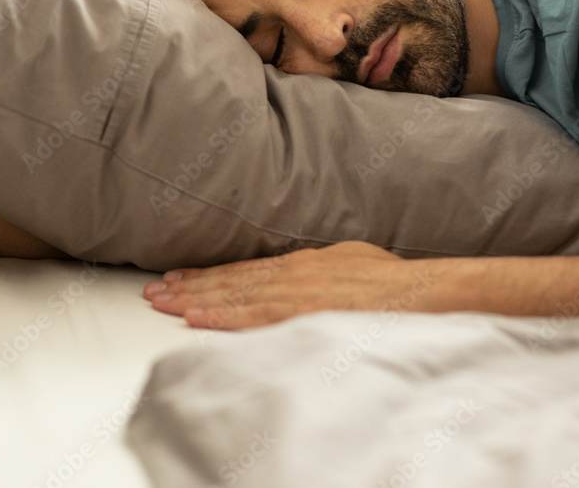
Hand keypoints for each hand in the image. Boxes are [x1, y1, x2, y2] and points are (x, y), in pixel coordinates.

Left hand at [143, 241, 443, 329]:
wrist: (425, 291)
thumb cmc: (397, 284)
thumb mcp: (355, 264)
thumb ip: (325, 272)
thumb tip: (310, 276)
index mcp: (306, 262)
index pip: (247, 270)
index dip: (211, 276)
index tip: (181, 280)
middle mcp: (295, 271)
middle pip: (233, 279)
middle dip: (191, 286)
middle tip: (154, 291)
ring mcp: (298, 290)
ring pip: (236, 294)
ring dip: (196, 298)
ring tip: (162, 302)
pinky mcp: (305, 310)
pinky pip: (255, 315)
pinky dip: (222, 315)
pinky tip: (196, 316)